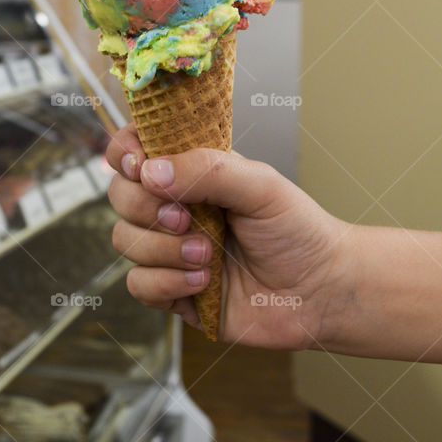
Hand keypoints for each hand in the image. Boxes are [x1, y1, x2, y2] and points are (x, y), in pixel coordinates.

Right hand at [105, 124, 351, 349]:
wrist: (321, 291)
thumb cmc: (298, 231)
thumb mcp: (261, 185)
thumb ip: (207, 170)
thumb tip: (151, 173)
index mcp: (191, 172)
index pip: (134, 150)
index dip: (124, 153)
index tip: (139, 164)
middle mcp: (173, 207)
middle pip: (120, 195)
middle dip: (146, 207)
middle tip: (187, 219)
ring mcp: (168, 250)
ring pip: (124, 240)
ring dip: (163, 249)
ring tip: (207, 255)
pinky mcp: (171, 291)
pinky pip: (138, 284)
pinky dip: (167, 282)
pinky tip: (204, 282)